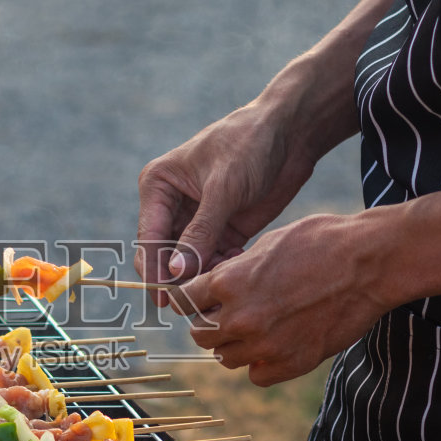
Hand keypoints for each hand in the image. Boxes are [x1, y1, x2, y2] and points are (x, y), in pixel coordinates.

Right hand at [133, 0, 403, 301]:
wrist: (292, 133)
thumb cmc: (249, 145)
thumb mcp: (224, 188)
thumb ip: (200, 232)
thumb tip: (175, 273)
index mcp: (159, 186)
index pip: (149, 236)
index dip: (154, 269)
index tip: (164, 298)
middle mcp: (172, 205)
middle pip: (165, 254)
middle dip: (175, 279)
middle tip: (186, 308)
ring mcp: (198, 220)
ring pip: (190, 262)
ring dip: (199, 279)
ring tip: (213, 299)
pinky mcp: (225, 230)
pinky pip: (215, 260)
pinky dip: (220, 272)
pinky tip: (232, 282)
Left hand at [172, 211, 402, 386]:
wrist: (370, 263)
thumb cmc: (323, 242)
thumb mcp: (269, 243)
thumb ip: (238, 270)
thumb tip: (220, 285)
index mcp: (229, 282)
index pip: (185, 302)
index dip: (193, 299)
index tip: (202, 299)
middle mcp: (240, 317)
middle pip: (200, 334)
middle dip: (211, 323)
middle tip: (229, 314)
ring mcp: (265, 345)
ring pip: (225, 358)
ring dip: (235, 345)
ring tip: (257, 329)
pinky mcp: (291, 363)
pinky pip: (257, 376)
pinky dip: (261, 364)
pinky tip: (276, 346)